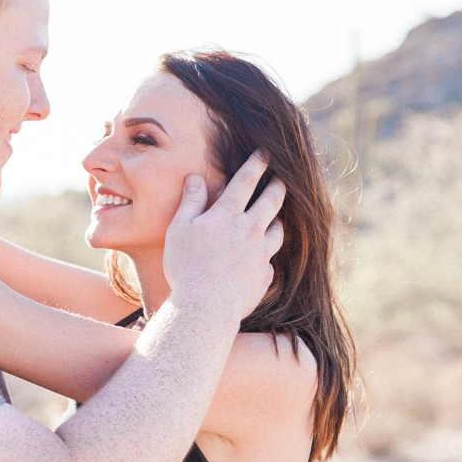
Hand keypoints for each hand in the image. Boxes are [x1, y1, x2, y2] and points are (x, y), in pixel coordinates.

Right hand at [163, 153, 284, 322]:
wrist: (205, 308)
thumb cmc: (186, 268)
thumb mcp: (179, 230)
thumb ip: (190, 202)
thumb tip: (195, 178)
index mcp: (227, 215)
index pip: (246, 181)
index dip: (257, 164)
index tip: (265, 154)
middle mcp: (250, 231)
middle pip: (272, 201)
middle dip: (278, 187)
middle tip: (282, 180)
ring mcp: (261, 254)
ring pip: (278, 231)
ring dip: (276, 223)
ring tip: (274, 221)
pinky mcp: (264, 277)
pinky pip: (269, 264)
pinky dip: (264, 260)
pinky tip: (259, 262)